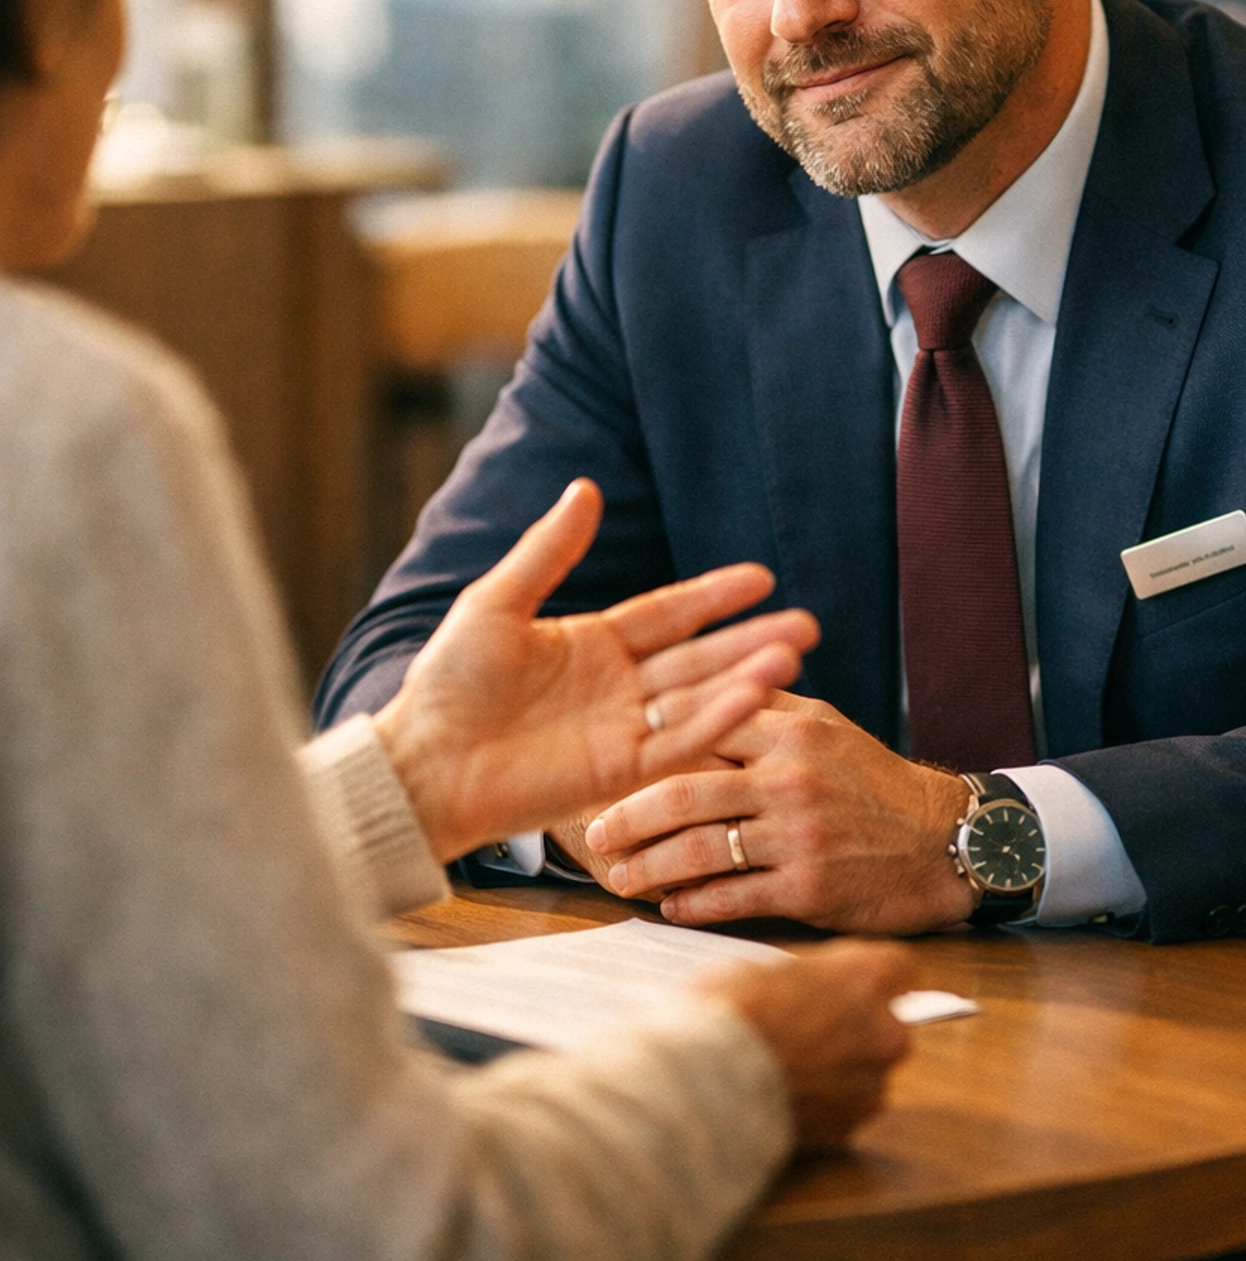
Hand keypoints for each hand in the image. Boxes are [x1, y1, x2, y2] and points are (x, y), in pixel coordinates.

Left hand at [373, 481, 818, 863]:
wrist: (423, 763)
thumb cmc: (448, 683)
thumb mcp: (497, 603)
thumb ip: (549, 551)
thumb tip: (586, 487)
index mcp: (592, 644)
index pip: (668, 614)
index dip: (713, 596)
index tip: (761, 577)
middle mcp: (617, 686)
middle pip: (699, 657)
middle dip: (751, 640)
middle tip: (807, 623)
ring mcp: (622, 730)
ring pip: (699, 698)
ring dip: (746, 677)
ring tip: (795, 653)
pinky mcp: (618, 773)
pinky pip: (680, 742)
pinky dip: (718, 717)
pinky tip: (755, 693)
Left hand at [585, 694, 976, 933]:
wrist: (943, 842)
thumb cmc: (874, 783)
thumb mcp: (827, 728)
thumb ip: (764, 710)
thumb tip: (694, 694)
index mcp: (791, 731)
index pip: (701, 725)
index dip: (646, 741)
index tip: (604, 753)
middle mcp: (790, 778)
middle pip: (684, 792)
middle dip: (628, 815)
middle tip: (594, 832)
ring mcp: (798, 835)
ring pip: (699, 849)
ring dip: (649, 866)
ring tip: (619, 877)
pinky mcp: (808, 887)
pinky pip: (733, 896)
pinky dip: (694, 903)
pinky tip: (671, 906)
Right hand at [707, 940, 913, 1148]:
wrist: (709, 1081)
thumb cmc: (730, 1012)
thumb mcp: (764, 966)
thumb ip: (806, 977)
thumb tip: (805, 987)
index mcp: (866, 978)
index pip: (901, 966)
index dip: (875, 976)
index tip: (859, 984)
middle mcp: (884, 1031)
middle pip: (887, 1024)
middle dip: (856, 1027)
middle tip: (809, 1027)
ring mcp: (871, 1085)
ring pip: (867, 1071)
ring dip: (841, 1069)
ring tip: (790, 1067)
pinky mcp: (850, 1127)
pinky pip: (846, 1109)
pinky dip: (824, 1105)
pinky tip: (786, 1095)